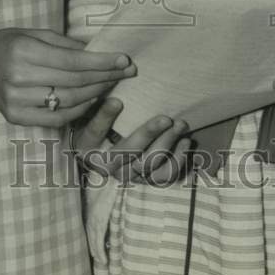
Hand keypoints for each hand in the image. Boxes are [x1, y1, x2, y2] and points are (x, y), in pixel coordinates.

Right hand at [0, 28, 135, 127]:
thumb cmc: (9, 44)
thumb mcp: (35, 33)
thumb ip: (66, 44)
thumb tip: (99, 51)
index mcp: (23, 51)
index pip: (72, 61)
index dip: (101, 62)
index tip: (124, 60)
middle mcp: (18, 78)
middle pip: (74, 82)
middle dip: (105, 77)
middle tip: (127, 71)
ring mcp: (15, 100)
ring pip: (68, 101)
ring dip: (96, 93)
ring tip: (112, 83)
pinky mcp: (16, 117)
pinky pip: (56, 117)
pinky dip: (79, 110)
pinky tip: (92, 99)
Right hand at [72, 98, 191, 183]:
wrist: (105, 157)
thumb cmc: (100, 132)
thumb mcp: (92, 118)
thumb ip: (100, 107)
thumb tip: (114, 93)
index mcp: (89, 147)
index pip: (95, 131)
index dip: (105, 117)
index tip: (118, 101)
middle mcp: (108, 166)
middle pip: (129, 151)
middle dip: (149, 133)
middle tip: (166, 118)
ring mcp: (129, 176)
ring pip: (149, 164)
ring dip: (168, 143)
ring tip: (180, 125)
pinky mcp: (146, 181)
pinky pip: (164, 176)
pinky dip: (177, 160)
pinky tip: (185, 142)